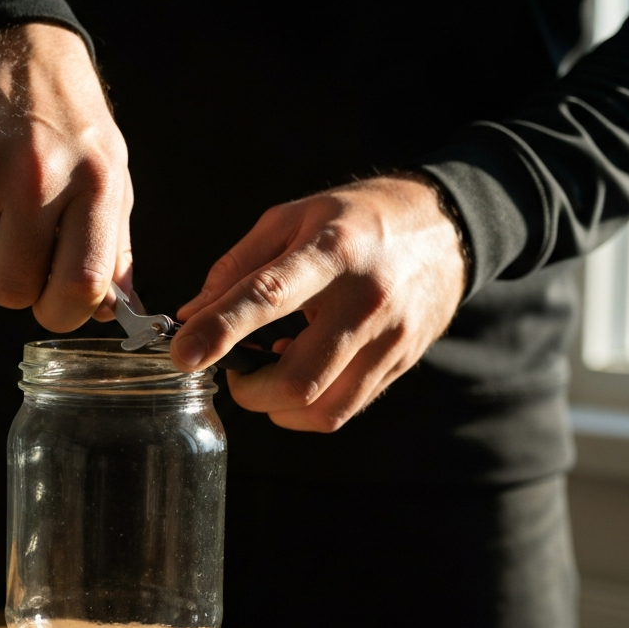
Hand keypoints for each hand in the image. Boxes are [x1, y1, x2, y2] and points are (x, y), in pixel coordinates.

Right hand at [0, 23, 132, 331]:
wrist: (16, 47)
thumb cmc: (69, 126)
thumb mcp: (110, 179)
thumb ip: (112, 251)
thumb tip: (117, 316)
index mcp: (94, 184)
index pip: (79, 286)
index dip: (65, 312)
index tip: (56, 302)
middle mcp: (36, 175)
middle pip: (11, 290)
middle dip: (15, 286)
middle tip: (20, 253)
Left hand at [170, 176, 466, 431]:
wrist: (445, 228)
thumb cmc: (355, 219)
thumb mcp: (291, 219)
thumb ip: (236, 267)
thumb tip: (191, 314)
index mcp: (331, 251)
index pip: (269, 295)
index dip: (220, 329)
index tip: (182, 353)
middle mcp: (365, 300)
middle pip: (298, 378)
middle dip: (249, 390)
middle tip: (233, 369)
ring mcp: (389, 338)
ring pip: (322, 408)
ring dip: (276, 405)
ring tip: (268, 371)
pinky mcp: (400, 364)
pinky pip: (343, 409)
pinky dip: (307, 406)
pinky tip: (302, 371)